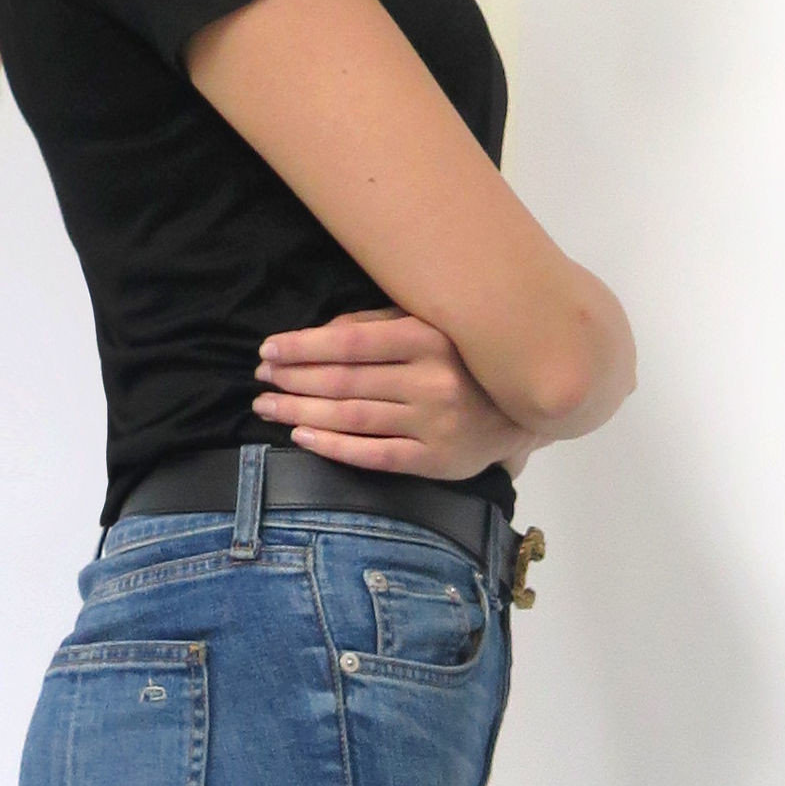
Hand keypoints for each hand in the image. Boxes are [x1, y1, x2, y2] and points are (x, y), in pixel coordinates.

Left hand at [254, 311, 536, 483]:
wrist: (523, 409)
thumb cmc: (463, 361)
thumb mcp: (428, 327)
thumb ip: (376, 325)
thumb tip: (317, 335)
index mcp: (429, 338)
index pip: (351, 343)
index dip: (303, 347)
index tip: (268, 349)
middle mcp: (432, 380)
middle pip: (345, 381)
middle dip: (295, 379)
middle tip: (261, 379)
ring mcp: (434, 424)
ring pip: (353, 417)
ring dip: (302, 411)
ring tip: (268, 406)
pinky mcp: (436, 460)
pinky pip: (374, 455)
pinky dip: (333, 446)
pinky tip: (302, 435)